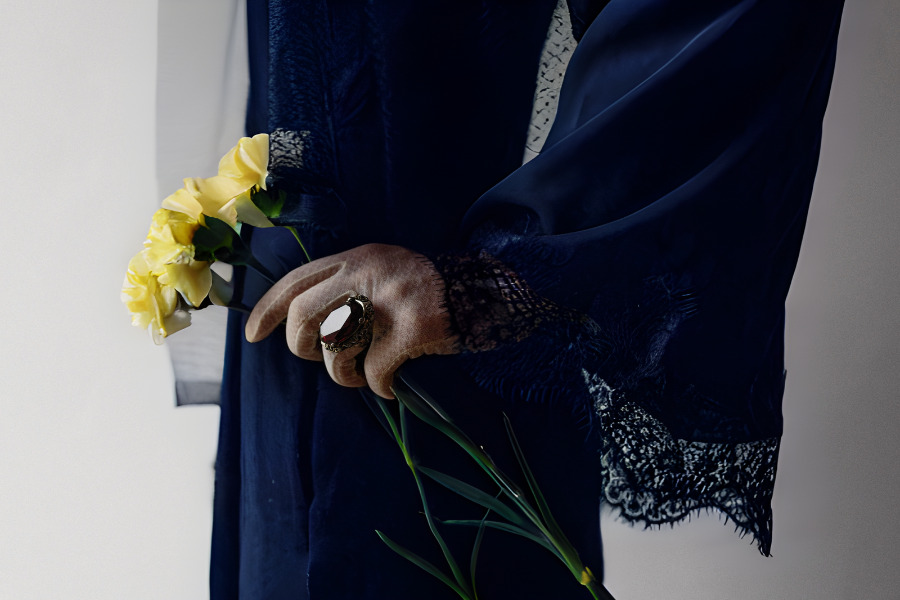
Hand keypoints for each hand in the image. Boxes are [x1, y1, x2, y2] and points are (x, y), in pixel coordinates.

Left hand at [245, 243, 458, 397]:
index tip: (254, 335)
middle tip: (327, 358)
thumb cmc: (424, 291)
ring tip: (362, 374)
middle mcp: (369, 274)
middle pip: (304, 317)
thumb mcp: (381, 272)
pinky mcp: (414, 329)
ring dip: (344, 375)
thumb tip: (299, 327)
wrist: (483, 293)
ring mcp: (392, 301)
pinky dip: (378, 386)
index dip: (269, 310)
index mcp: (357, 259)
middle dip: (304, 349)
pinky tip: (390, 383)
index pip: (296, 281)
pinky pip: (375, 371)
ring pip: (337, 350)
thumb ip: (344, 287)